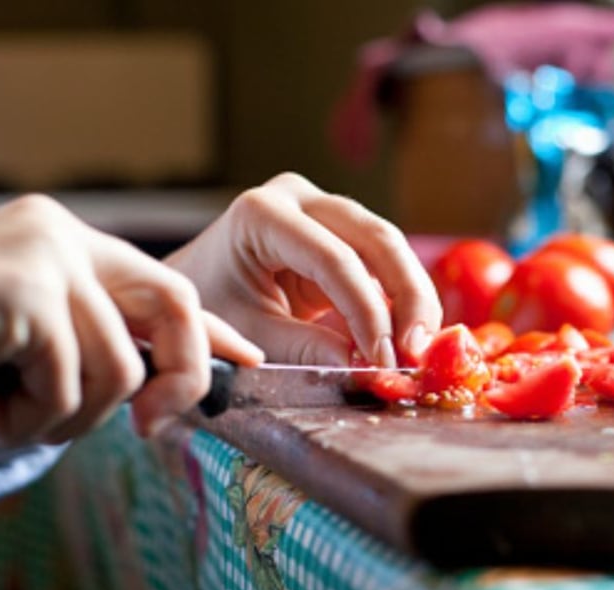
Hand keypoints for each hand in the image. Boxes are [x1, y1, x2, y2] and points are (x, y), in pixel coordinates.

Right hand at [0, 195, 262, 445]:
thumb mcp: (14, 350)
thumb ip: (82, 351)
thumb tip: (154, 389)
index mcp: (59, 242)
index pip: (160, 283)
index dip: (208, 328)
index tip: (249, 359)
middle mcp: (60, 236)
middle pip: (174, 306)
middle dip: (180, 380)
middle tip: (152, 431)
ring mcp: (44, 257)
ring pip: (117, 372)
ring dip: (61, 418)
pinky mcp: (24, 292)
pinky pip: (68, 390)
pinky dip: (21, 421)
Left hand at [166, 173, 441, 366]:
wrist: (193, 288)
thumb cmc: (210, 308)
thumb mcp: (250, 334)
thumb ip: (304, 349)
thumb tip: (364, 366)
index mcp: (262, 214)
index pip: (334, 259)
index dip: (367, 311)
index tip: (384, 360)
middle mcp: (299, 198)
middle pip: (376, 239)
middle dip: (407, 296)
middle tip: (419, 351)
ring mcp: (324, 209)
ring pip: (390, 247)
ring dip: (413, 299)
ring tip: (420, 351)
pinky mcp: (341, 232)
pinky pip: (384, 262)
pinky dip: (401, 300)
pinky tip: (411, 338)